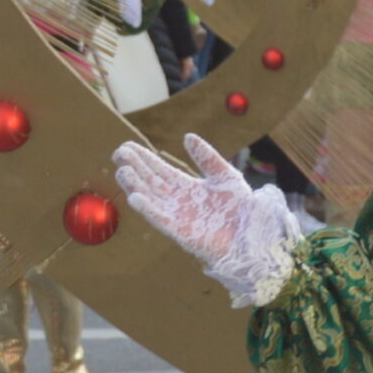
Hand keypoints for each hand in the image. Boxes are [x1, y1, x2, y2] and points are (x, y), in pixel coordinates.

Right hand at [111, 134, 300, 307]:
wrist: (253, 235)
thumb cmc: (241, 208)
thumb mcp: (225, 175)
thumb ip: (207, 157)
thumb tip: (187, 136)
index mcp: (187, 186)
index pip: (159, 169)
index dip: (143, 158)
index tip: (127, 146)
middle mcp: (177, 200)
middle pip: (150, 182)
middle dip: (134, 168)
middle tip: (119, 153)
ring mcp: (176, 216)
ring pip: (150, 198)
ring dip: (135, 186)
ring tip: (122, 171)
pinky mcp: (180, 232)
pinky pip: (160, 219)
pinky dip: (147, 209)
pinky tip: (134, 197)